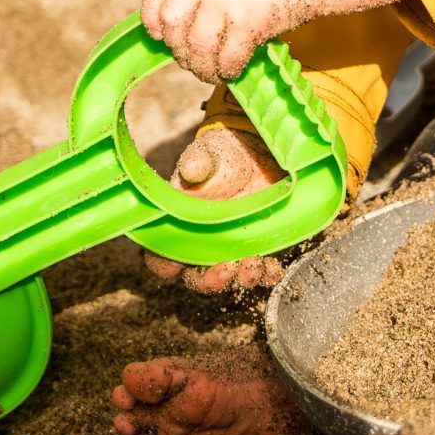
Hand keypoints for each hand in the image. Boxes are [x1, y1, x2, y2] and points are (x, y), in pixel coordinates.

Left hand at [141, 0, 408, 84]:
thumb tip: (186, 26)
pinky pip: (227, 57)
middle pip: (170, 22)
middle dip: (178, 48)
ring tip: (212, 73)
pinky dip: (227, 70)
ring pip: (195, 45)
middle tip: (193, 60)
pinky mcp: (250, 20)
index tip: (162, 35)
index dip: (154, 19)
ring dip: (201, 67)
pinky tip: (234, 70)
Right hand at [141, 127, 287, 292]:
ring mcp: (227, 248)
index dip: (165, 265)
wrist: (254, 154)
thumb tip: (192, 169)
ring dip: (241, 279)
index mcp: (177, 224)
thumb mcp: (208, 153)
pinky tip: (274, 269)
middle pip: (196, 276)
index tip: (178, 265)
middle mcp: (199, 243)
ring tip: (255, 265)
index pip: (161, 256)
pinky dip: (266, 274)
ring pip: (228, 277)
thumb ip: (198, 161)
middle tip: (227, 269)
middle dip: (211, 280)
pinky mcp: (253, 247)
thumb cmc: (220, 156)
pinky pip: (257, 270)